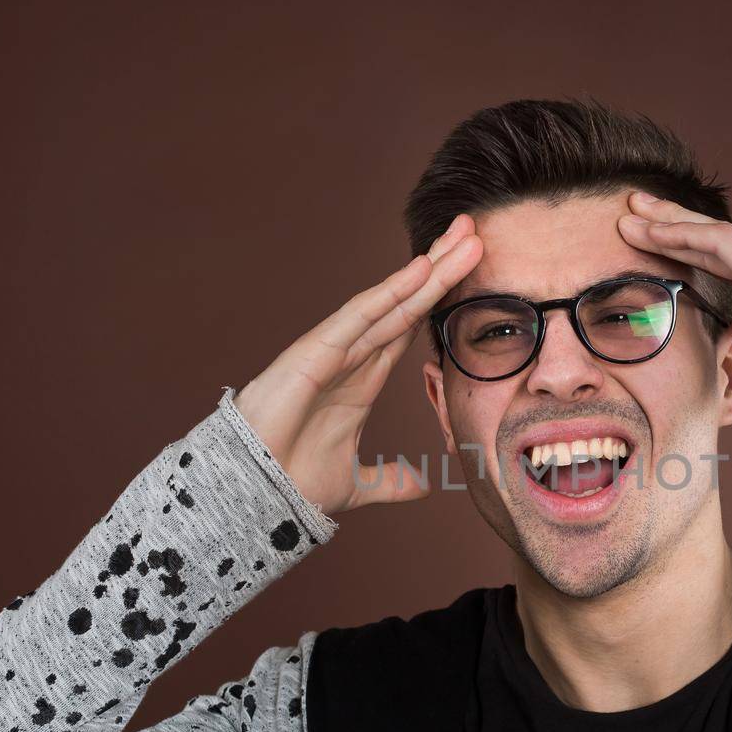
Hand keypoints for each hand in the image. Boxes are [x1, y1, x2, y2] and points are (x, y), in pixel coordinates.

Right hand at [233, 215, 481, 513]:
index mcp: (363, 380)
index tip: (471, 269)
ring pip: (389, 301)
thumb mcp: (358, 483)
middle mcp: (352, 357)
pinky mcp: (313, 353)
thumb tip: (420, 483)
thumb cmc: (294, 483)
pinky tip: (419, 270)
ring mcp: (333, 351)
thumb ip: (390, 480)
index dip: (438, 297)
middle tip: (474, 231)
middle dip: (440, 268)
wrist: (258, 500)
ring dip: (427, 270)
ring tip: (462, 236)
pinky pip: (358, 317)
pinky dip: (389, 293)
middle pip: (406, 303)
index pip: (409, 326)